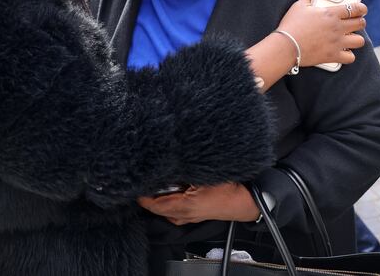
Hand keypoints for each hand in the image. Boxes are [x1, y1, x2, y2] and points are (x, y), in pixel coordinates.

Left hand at [138, 183, 258, 225]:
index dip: (141, 194)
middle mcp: (183, 215)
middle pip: (156, 207)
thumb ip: (182, 171)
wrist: (245, 199)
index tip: (134, 181)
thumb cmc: (228, 187)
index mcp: (183, 206)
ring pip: (165, 209)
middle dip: (149, 194)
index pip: (152, 204)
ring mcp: (188, 217)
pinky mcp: (194, 214)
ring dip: (159, 197)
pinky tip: (172, 187)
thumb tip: (165, 163)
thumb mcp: (202, 174)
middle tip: (144, 178)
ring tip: (156, 181)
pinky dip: (169, 199)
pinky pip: (175, 209)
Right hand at [277, 0, 367, 66]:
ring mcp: (337, 43)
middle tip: (355, 22)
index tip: (361, 9)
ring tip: (350, 38)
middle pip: (360, 23)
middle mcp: (338, 28)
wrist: (286, 46)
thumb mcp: (299, 6)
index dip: (361, 8)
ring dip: (356, 39)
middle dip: (360, 22)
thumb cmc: (291, 25)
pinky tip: (343, 52)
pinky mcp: (333, 55)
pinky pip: (350, 57)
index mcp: (331, 13)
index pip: (355, 8)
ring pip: (360, 41)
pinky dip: (348, 55)